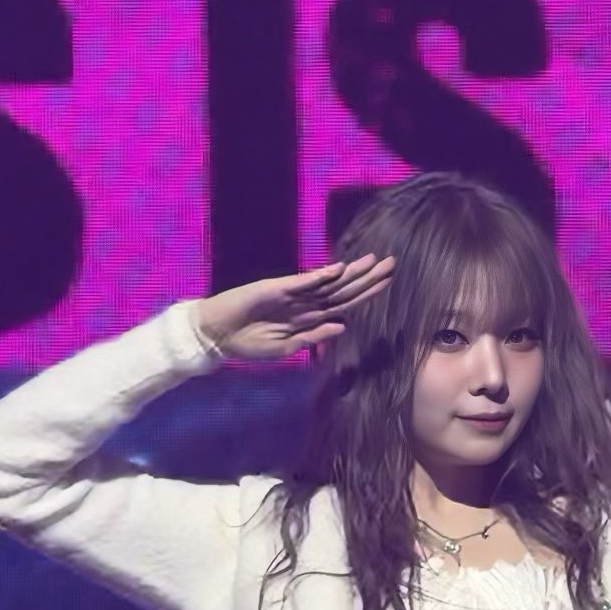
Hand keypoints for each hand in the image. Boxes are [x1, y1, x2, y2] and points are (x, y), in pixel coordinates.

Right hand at [196, 254, 395, 360]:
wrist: (218, 334)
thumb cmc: (248, 343)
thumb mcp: (284, 348)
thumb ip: (312, 338)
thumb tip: (343, 326)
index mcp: (309, 319)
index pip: (345, 305)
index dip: (366, 294)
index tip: (388, 284)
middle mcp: (305, 304)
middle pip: (343, 290)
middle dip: (367, 279)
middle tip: (392, 264)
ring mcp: (292, 295)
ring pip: (329, 284)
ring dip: (351, 273)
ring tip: (374, 261)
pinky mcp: (276, 289)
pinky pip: (303, 283)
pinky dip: (321, 276)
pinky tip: (339, 269)